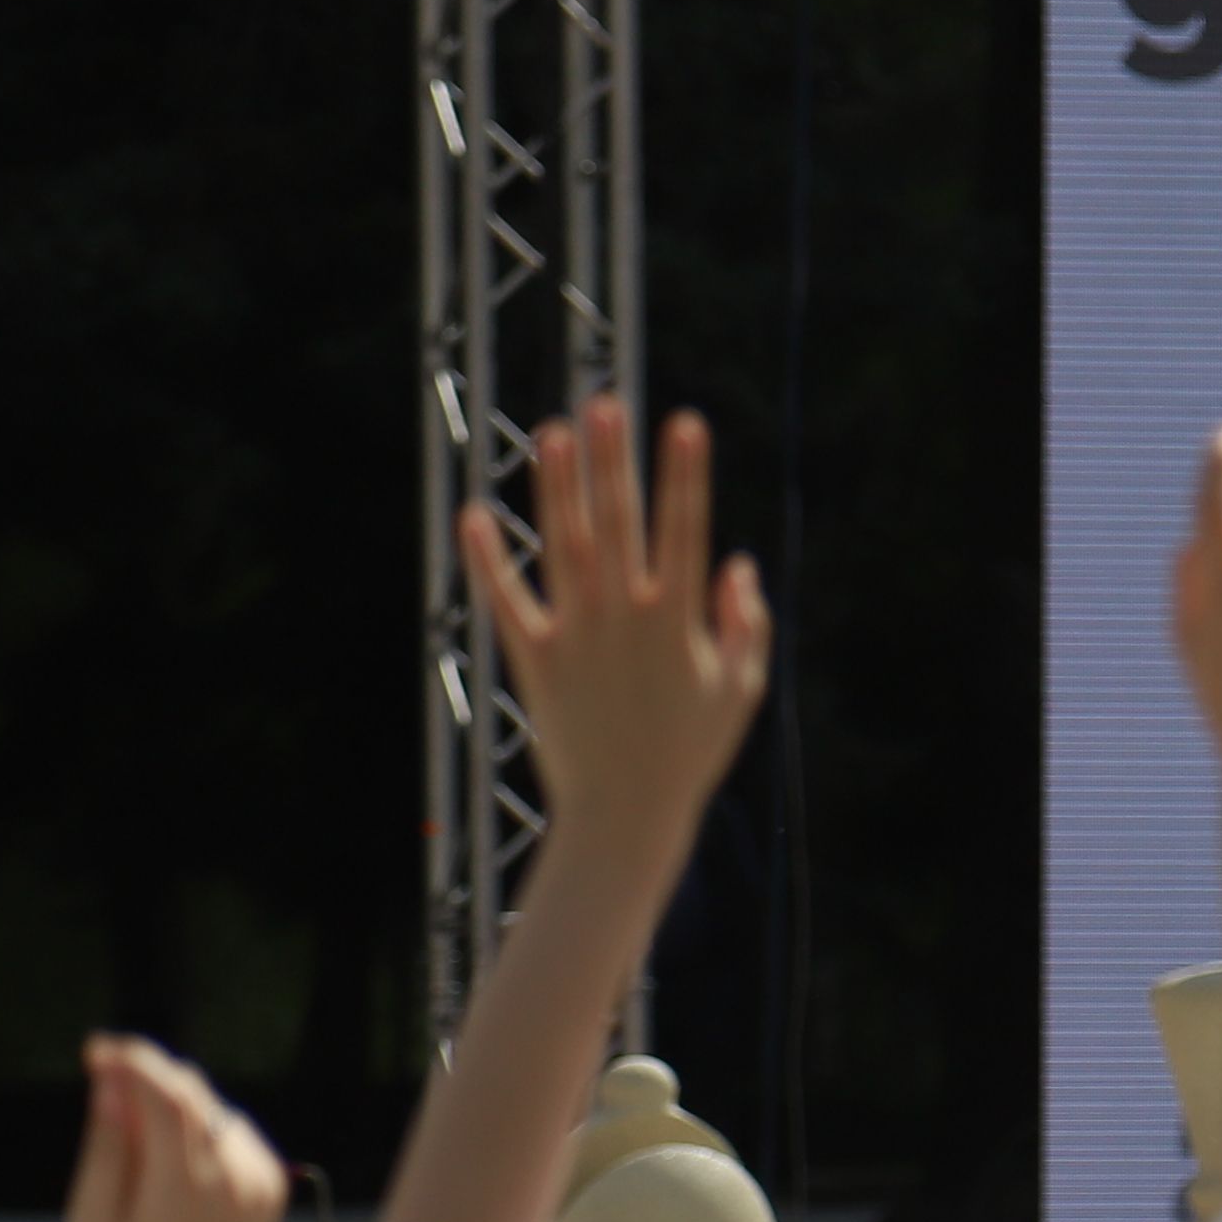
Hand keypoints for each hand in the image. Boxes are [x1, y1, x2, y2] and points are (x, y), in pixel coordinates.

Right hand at [62, 1035, 292, 1221]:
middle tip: (101, 1079)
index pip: (169, 1097)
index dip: (132, 1063)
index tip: (96, 1049)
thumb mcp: (92, 1220)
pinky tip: (168, 1164)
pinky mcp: (273, 1187)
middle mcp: (237, 1182)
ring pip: (214, 1111)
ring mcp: (262, 1184)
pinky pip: (233, 1133)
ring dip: (173, 1107)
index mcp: (187, 1192)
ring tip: (133, 1147)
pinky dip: (200, 1131)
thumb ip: (106, 1149)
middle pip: (194, 1096)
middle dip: (148, 1077)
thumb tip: (112, 1082)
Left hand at [462, 394, 776, 865]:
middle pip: (618, 525)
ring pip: (563, 548)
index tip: (685, 423)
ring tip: (551, 434)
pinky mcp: (535, 661)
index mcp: (677, 622)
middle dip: (613, 462)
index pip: (684, 532)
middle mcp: (624, 619)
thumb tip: (736, 565)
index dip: (684, 475)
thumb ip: (746, 626)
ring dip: (556, 489)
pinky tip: (475, 516)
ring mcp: (576, 637)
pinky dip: (489, 561)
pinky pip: (508, 602)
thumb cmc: (690, 755)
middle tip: (605, 404)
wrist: (624, 816)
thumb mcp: (740, 692)